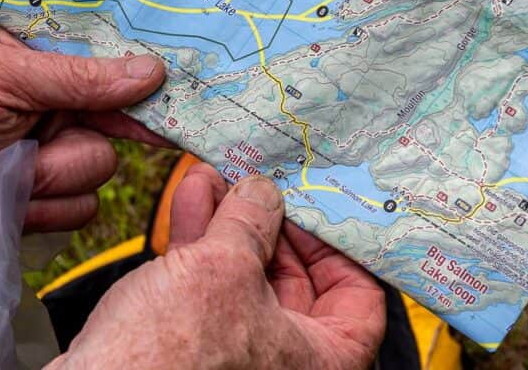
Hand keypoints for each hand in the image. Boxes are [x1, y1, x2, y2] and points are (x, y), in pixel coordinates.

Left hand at [0, 28, 166, 269]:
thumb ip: (77, 77)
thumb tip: (152, 69)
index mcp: (45, 65)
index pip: (117, 68)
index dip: (148, 84)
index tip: (183, 97)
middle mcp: (54, 109)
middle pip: (117, 128)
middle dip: (71, 142)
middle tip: (28, 140)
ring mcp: (46, 160)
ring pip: (98, 175)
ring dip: (46, 180)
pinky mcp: (36, 205)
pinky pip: (77, 212)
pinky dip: (38, 210)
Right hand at [51, 165, 385, 368]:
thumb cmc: (168, 358)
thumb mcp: (223, 268)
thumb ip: (251, 220)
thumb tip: (262, 192)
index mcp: (321, 361)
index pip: (359, 295)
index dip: (338, 242)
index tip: (315, 201)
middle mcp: (286, 364)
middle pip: (298, 279)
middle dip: (270, 220)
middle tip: (257, 179)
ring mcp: (238, 358)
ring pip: (247, 278)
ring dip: (230, 222)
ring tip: (214, 177)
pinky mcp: (195, 350)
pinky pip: (211, 290)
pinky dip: (202, 245)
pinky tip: (190, 202)